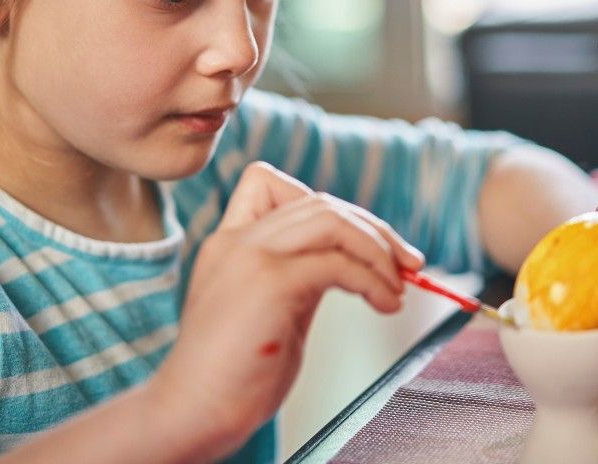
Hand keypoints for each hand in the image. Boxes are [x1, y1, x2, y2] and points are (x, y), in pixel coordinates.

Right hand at [151, 161, 424, 459]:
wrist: (190, 413)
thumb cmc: (230, 377)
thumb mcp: (271, 310)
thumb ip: (299, 278)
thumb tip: (351, 266)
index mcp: (230, 242)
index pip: (272, 183)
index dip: (326, 206)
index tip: (360, 241)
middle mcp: (237, 238)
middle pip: (318, 200)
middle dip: (373, 228)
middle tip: (406, 263)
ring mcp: (250, 255)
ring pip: (331, 218)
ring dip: (377, 249)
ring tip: (397, 285)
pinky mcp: (268, 282)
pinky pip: (337, 262)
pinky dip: (373, 280)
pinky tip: (384, 303)